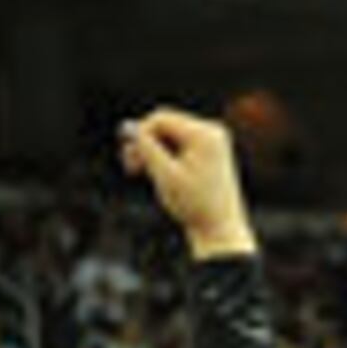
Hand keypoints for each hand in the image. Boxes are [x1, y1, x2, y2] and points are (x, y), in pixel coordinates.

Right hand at [116, 110, 255, 259]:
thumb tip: (127, 126)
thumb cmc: (194, 205)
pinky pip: (178, 144)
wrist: (220, 229)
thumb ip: (145, 148)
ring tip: (138, 171)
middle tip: (131, 167)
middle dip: (145, 142)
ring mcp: (213, 141)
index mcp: (206, 135)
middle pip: (165, 124)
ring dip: (151, 150)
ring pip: (169, 135)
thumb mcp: (164, 174)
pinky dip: (163, 155)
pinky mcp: (209, 151)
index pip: (161, 118)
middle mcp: (213, 132)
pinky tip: (155, 173)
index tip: (130, 160)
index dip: (140, 134)